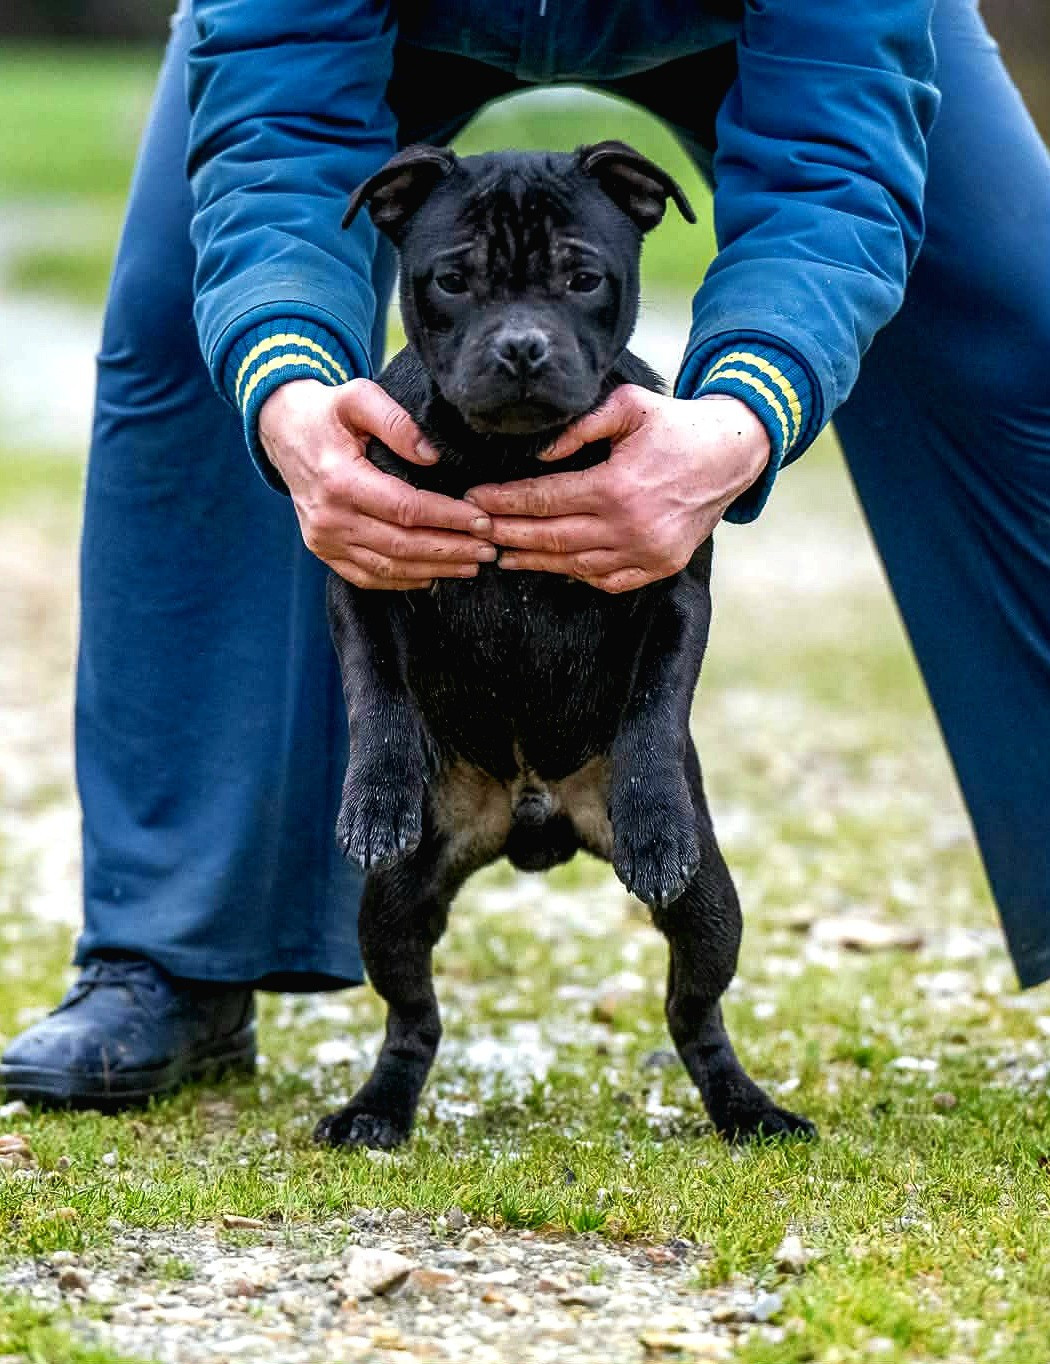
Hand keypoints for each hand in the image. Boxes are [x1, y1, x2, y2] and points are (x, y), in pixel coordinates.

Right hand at [259, 378, 494, 589]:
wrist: (282, 430)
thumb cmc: (327, 412)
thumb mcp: (358, 397)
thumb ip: (396, 421)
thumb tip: (432, 457)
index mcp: (339, 480)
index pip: (406, 508)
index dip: (448, 517)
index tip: (482, 519)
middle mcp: (329, 517)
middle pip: (401, 545)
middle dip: (451, 550)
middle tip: (489, 549)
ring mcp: (323, 539)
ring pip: (388, 566)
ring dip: (434, 570)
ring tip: (471, 565)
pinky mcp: (323, 550)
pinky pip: (366, 577)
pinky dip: (402, 581)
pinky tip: (432, 577)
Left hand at [466, 388, 769, 592]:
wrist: (732, 454)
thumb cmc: (675, 425)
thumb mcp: (628, 406)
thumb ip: (580, 425)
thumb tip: (538, 453)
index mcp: (617, 487)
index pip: (544, 499)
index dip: (504, 502)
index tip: (474, 499)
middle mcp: (630, 528)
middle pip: (551, 537)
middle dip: (507, 534)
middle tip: (473, 530)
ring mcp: (646, 553)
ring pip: (574, 564)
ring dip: (534, 560)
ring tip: (502, 554)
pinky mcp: (659, 567)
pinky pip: (606, 580)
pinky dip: (575, 573)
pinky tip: (551, 565)